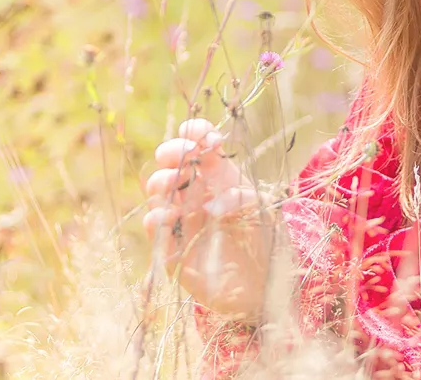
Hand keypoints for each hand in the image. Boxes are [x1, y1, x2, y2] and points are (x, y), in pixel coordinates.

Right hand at [141, 118, 275, 319]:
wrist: (263, 289)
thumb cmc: (267, 244)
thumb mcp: (264, 212)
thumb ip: (243, 197)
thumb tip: (210, 205)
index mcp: (220, 177)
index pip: (201, 143)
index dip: (195, 132)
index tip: (195, 134)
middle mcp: (197, 192)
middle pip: (171, 161)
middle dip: (171, 152)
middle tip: (179, 156)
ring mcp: (181, 217)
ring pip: (156, 190)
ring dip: (161, 182)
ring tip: (173, 187)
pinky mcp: (171, 247)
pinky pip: (153, 226)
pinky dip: (156, 217)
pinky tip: (170, 217)